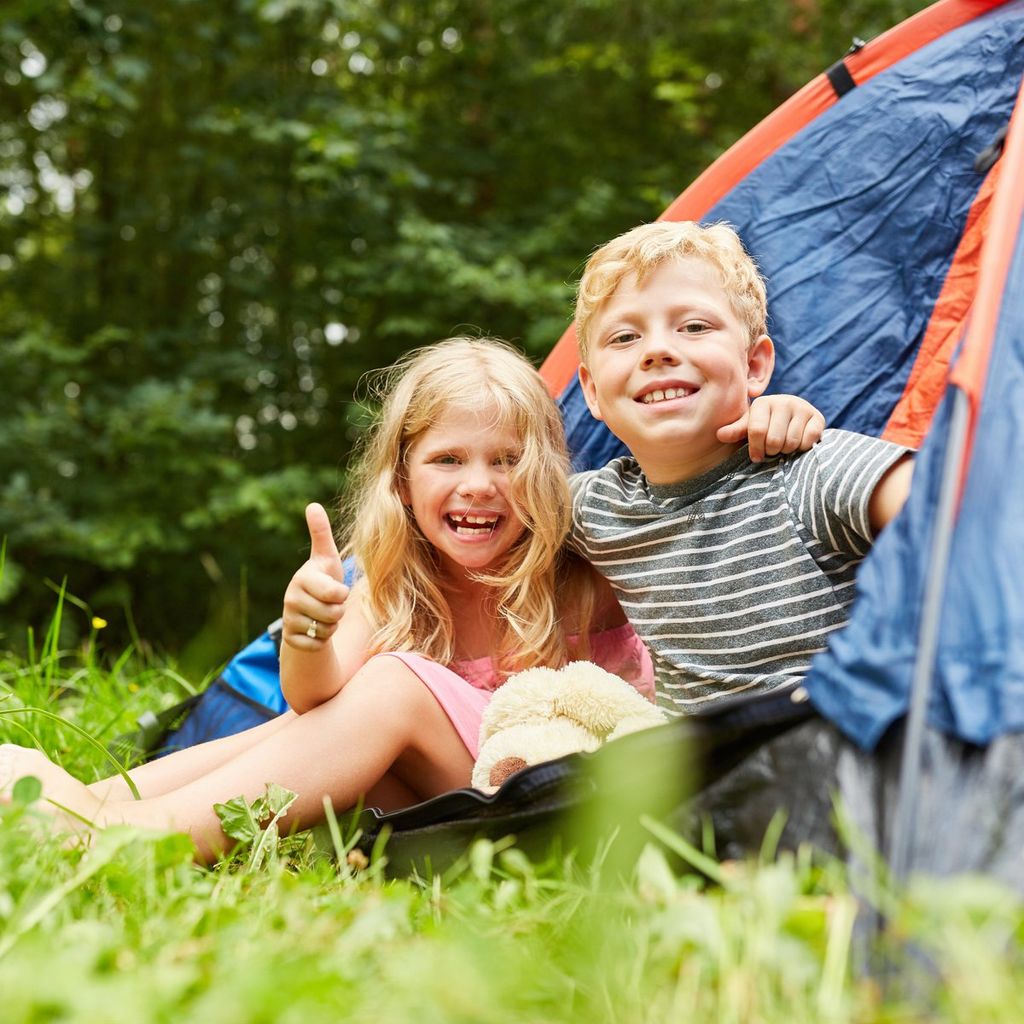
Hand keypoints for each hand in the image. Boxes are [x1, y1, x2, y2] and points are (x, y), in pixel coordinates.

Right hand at [282, 503, 349, 650]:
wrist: (310, 610)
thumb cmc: (324, 579)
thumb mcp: (327, 557)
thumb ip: (321, 533)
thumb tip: (312, 505)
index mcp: (302, 578)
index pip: (335, 594)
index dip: (342, 594)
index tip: (335, 587)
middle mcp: (291, 598)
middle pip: (333, 614)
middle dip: (338, 611)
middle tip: (330, 603)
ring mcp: (288, 619)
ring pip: (326, 630)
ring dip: (331, 625)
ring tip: (323, 614)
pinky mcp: (289, 639)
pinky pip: (317, 644)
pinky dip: (322, 640)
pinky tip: (315, 629)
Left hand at [717, 395, 824, 462]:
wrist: (791, 420)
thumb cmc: (764, 425)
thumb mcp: (748, 427)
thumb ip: (735, 431)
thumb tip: (719, 434)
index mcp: (763, 403)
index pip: (757, 431)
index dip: (756, 449)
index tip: (756, 456)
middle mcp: (784, 401)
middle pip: (775, 440)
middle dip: (772, 451)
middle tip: (772, 450)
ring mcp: (802, 408)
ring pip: (791, 442)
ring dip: (786, 451)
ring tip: (783, 446)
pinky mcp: (818, 417)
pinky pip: (808, 441)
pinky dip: (802, 448)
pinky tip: (798, 443)